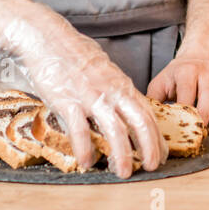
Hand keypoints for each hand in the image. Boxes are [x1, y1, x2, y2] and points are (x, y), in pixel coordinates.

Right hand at [0, 12, 165, 177]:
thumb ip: (114, 87)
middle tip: (153, 167)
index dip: (157, 134)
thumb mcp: (103, 69)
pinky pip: (80, 130)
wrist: (46, 37)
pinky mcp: (68, 100)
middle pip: (140, 121)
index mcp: (120, 84)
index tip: (162, 153)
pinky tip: (86, 162)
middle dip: (150, 146)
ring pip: (115, 129)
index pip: (147, 112)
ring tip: (124, 172)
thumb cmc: (73, 53)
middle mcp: (111, 90)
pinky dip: (85, 149)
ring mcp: (91, 96)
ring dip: (123, 154)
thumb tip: (123, 103)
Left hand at [148, 39, 208, 136]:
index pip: (186, 92)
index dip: (184, 109)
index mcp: (187, 73)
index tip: (179, 125)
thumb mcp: (162, 79)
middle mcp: (206, 77)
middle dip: (204, 115)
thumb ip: (153, 98)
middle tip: (199, 133)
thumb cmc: (179, 72)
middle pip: (208, 97)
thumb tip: (147, 118)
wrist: (203, 53)